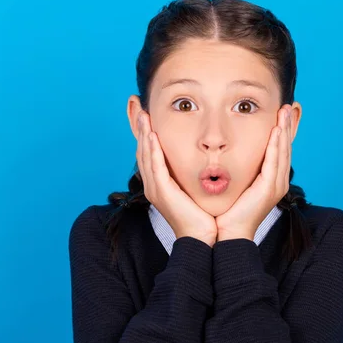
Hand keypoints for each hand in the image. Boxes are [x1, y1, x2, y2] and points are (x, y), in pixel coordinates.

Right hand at [136, 110, 217, 246]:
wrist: (205, 237)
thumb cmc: (204, 214)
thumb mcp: (196, 186)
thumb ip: (195, 169)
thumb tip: (205, 153)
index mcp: (160, 182)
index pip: (148, 151)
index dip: (145, 131)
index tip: (145, 111)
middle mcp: (153, 184)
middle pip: (142, 149)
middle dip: (139, 127)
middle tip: (137, 105)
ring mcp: (155, 189)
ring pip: (145, 155)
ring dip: (143, 133)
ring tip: (143, 114)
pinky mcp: (162, 192)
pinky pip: (154, 167)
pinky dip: (152, 150)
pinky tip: (152, 135)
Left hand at [215, 105, 293, 241]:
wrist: (228, 232)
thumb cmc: (228, 210)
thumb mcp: (236, 183)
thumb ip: (239, 168)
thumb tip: (230, 151)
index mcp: (271, 180)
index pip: (280, 151)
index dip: (282, 132)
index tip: (281, 114)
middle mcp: (278, 182)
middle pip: (285, 148)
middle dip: (287, 126)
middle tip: (287, 107)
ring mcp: (276, 186)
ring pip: (283, 152)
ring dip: (284, 131)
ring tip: (284, 113)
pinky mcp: (269, 189)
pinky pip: (274, 162)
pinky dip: (276, 146)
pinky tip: (276, 131)